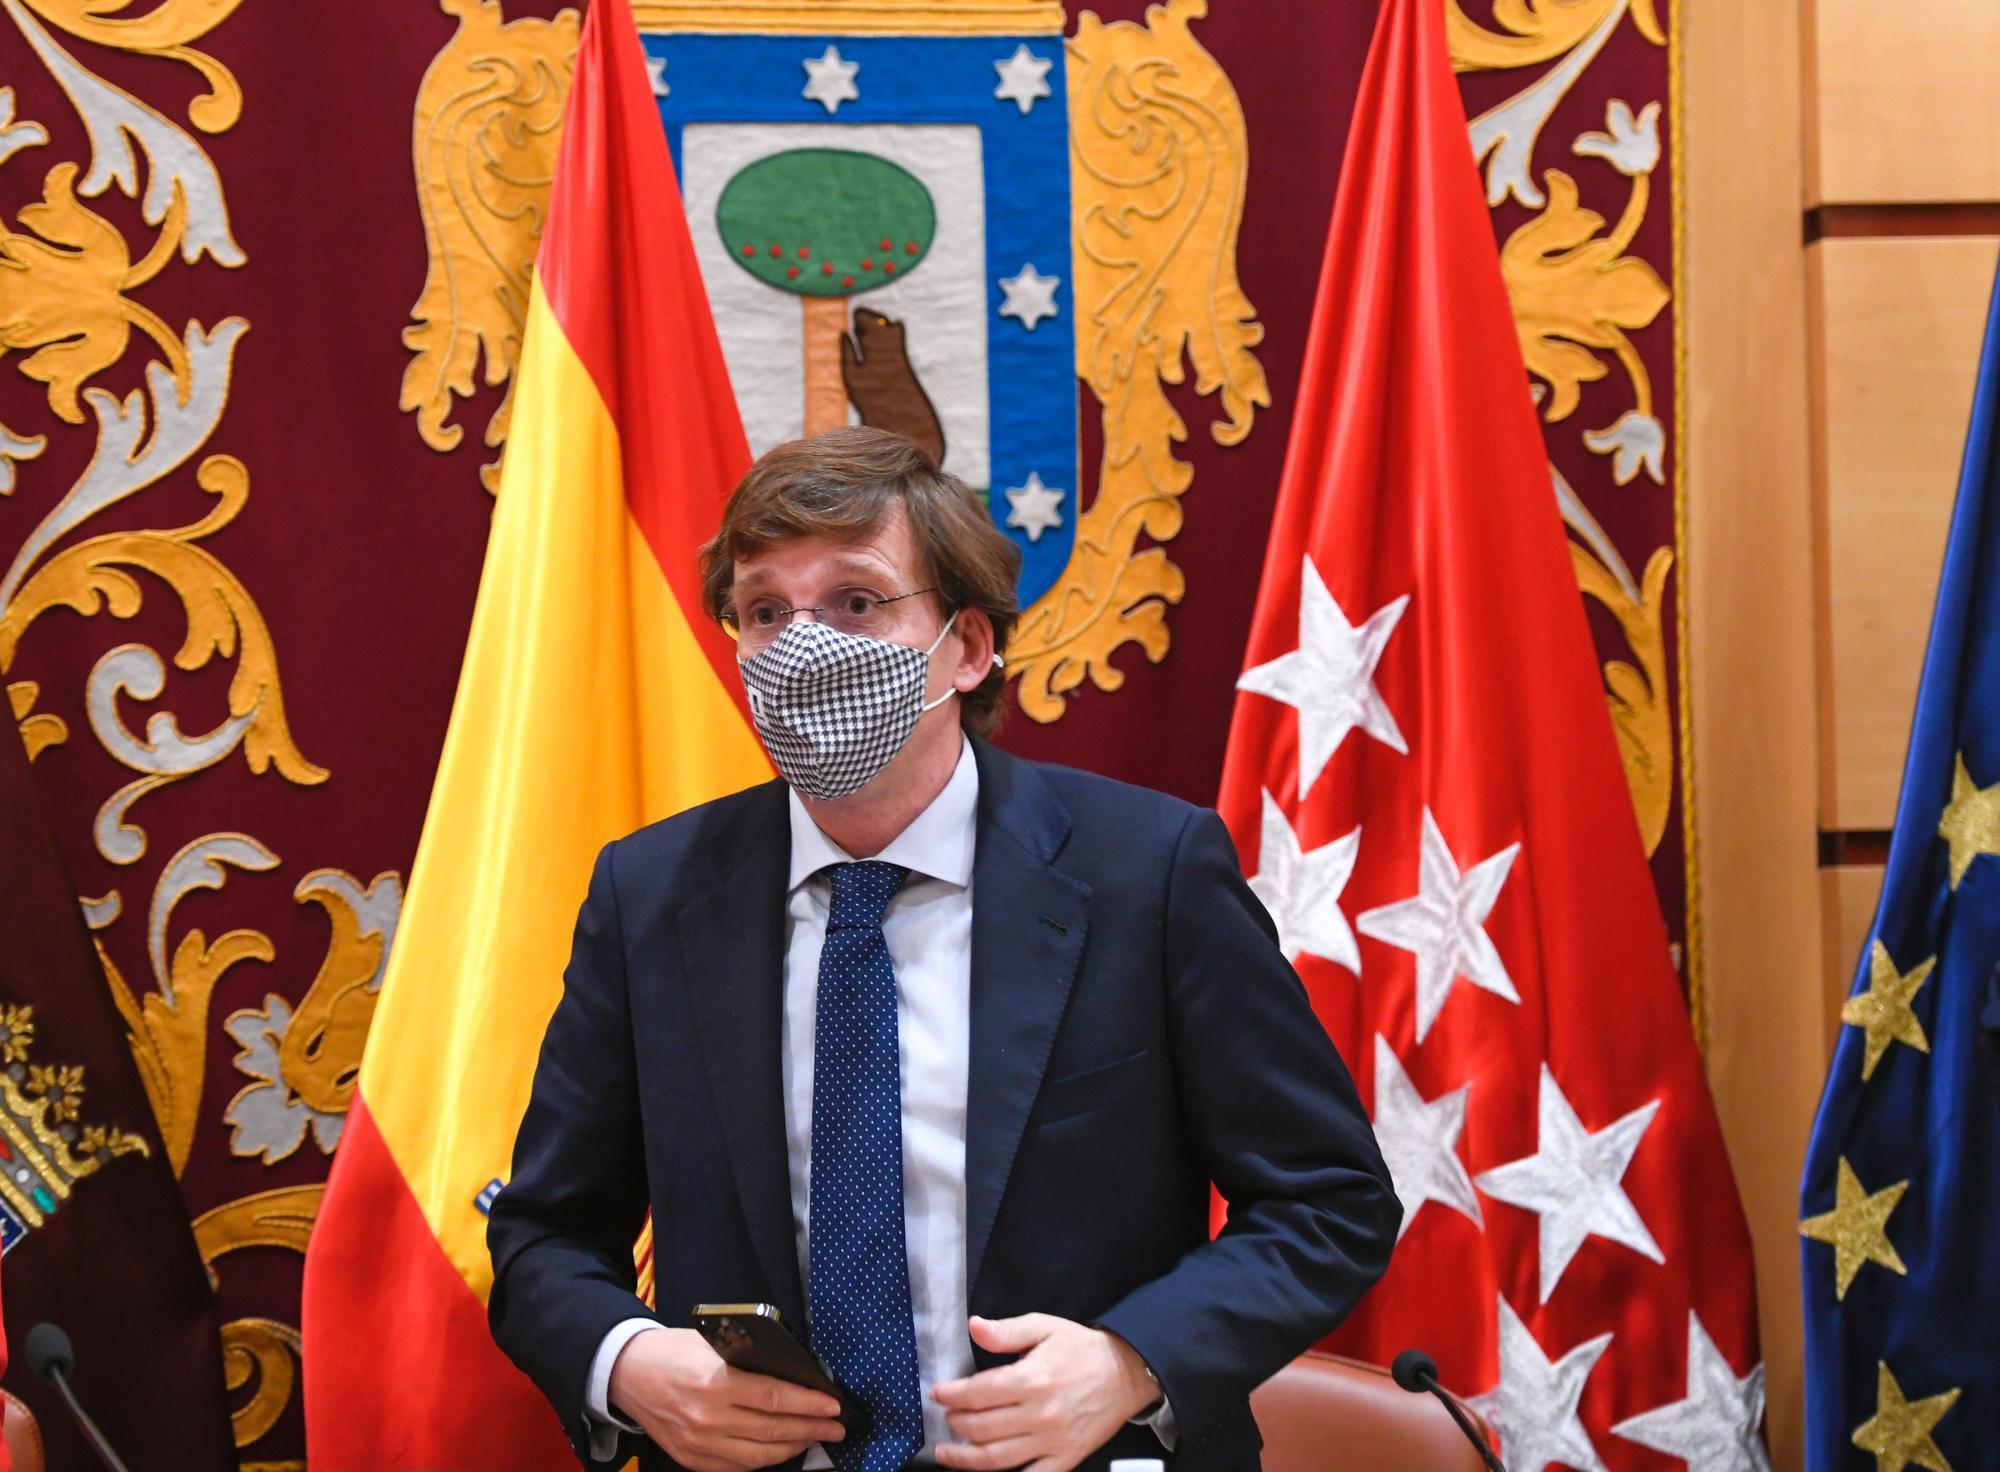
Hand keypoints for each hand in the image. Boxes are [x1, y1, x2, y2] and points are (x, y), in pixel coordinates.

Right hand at [608, 1328, 846, 1471]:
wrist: (628, 1372)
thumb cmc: (675, 1351)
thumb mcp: (715, 1343)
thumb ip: (751, 1361)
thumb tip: (795, 1375)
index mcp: (716, 1383)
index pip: (774, 1398)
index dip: (809, 1404)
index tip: (834, 1405)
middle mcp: (708, 1418)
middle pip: (772, 1431)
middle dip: (810, 1429)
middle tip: (836, 1426)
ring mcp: (698, 1443)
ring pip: (757, 1457)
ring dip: (792, 1449)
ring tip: (814, 1438)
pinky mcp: (690, 1458)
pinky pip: (735, 1468)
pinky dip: (762, 1462)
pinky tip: (780, 1451)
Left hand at [932, 1314, 1159, 1471]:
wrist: (1126, 1372)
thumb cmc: (1081, 1348)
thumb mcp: (1044, 1327)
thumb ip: (1006, 1331)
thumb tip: (974, 1327)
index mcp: (1032, 1378)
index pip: (978, 1393)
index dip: (951, 1394)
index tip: (937, 1393)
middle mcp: (1039, 1414)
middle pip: (982, 1428)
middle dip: (956, 1422)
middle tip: (946, 1416)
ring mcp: (1052, 1440)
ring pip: (997, 1458)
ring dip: (965, 1457)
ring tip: (947, 1451)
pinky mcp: (1066, 1458)